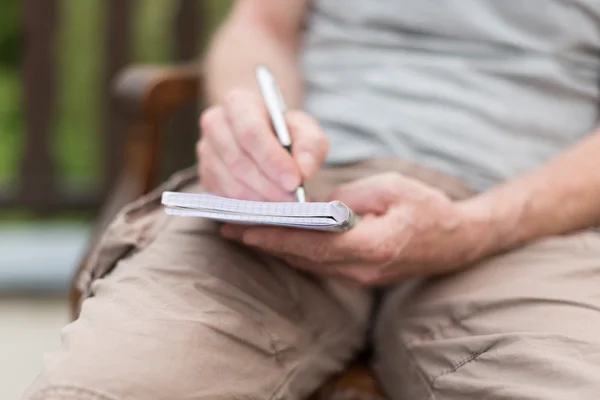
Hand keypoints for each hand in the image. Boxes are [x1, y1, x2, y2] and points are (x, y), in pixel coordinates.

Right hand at [197, 89, 327, 200]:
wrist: (265, 137)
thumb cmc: (285, 131)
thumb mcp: (305, 130)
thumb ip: (311, 146)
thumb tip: (305, 170)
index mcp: (237, 102)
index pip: (250, 133)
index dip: (272, 160)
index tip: (294, 181)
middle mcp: (214, 124)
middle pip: (238, 161)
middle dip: (269, 185)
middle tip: (294, 198)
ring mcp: (206, 151)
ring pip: (231, 183)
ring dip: (261, 199)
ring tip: (285, 203)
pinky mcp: (205, 175)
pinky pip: (225, 197)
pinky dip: (250, 206)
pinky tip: (269, 205)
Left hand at [220, 172, 491, 285]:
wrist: (458, 241)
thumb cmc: (428, 209)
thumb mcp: (392, 188)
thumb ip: (351, 197)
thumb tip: (317, 205)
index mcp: (374, 245)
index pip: (314, 243)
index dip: (275, 236)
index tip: (243, 228)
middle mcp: (363, 268)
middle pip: (304, 257)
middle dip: (265, 242)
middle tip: (229, 227)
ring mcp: (361, 276)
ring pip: (308, 264)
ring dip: (275, 248)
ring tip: (243, 231)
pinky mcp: (360, 275)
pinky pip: (319, 265)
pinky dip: (294, 252)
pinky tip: (275, 239)